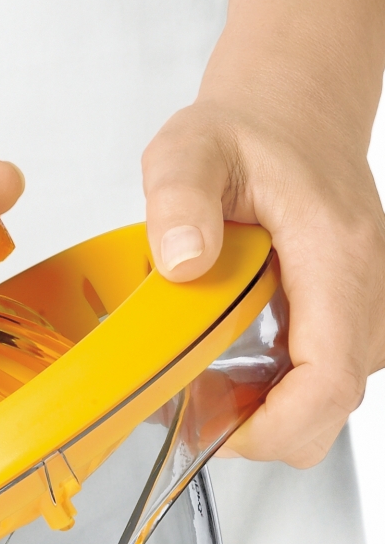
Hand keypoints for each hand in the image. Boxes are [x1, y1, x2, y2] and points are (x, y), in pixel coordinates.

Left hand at [142, 98, 384, 466]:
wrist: (291, 110)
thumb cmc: (247, 128)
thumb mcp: (189, 149)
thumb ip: (179, 199)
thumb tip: (182, 262)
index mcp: (334, 254)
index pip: (332, 376)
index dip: (281, 424)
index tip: (223, 432)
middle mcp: (363, 286)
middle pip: (333, 403)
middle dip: (265, 429)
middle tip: (195, 413)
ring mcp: (358, 303)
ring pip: (328, 397)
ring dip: (267, 412)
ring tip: (201, 389)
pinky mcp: (342, 310)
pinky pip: (318, 373)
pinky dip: (274, 389)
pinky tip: (225, 369)